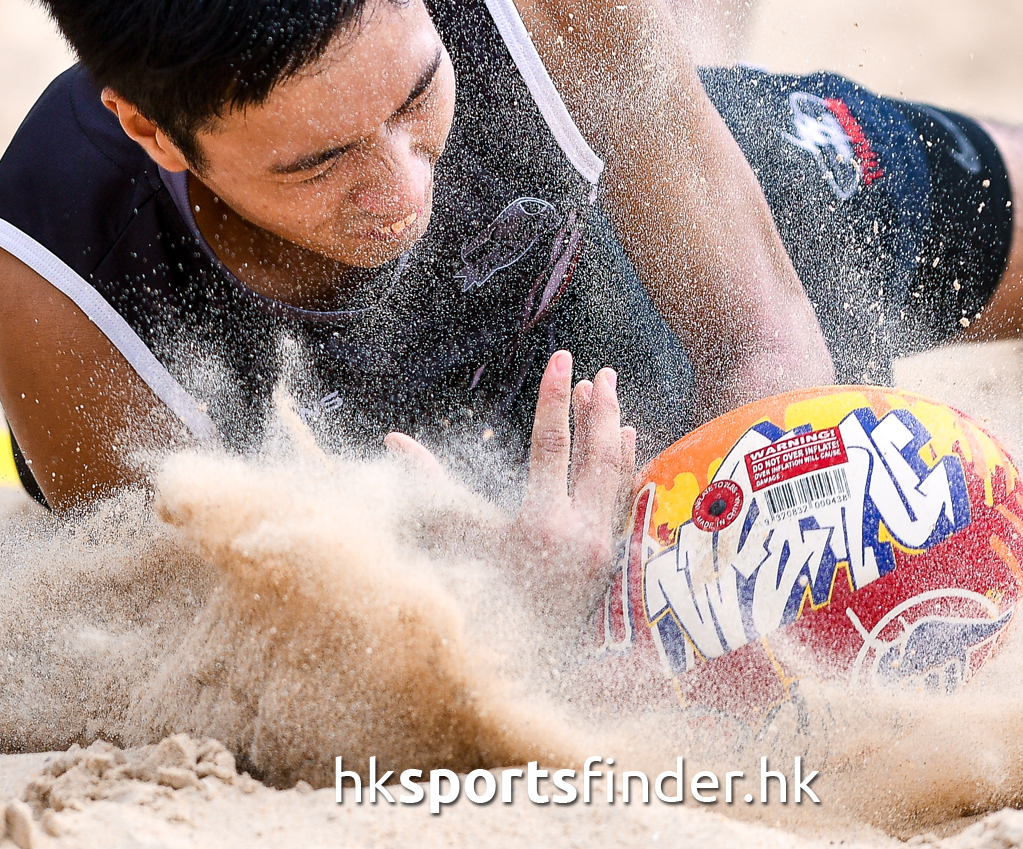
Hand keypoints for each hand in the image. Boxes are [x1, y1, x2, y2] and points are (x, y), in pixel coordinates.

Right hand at [386, 350, 636, 626]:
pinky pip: (623, 500)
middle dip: (597, 407)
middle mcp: (581, 535)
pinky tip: (628, 439)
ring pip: (615, 475)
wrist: (519, 666)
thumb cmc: (476, 601)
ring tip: (607, 393)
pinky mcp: (612, 560)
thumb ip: (431, 489)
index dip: (553, 398)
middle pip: (596, 455)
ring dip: (611, 430)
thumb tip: (394, 442)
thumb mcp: (454, 543)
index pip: (552, 445)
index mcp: (541, 526)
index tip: (560, 357)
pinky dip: (625, 465)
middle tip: (598, 371)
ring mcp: (602, 549)